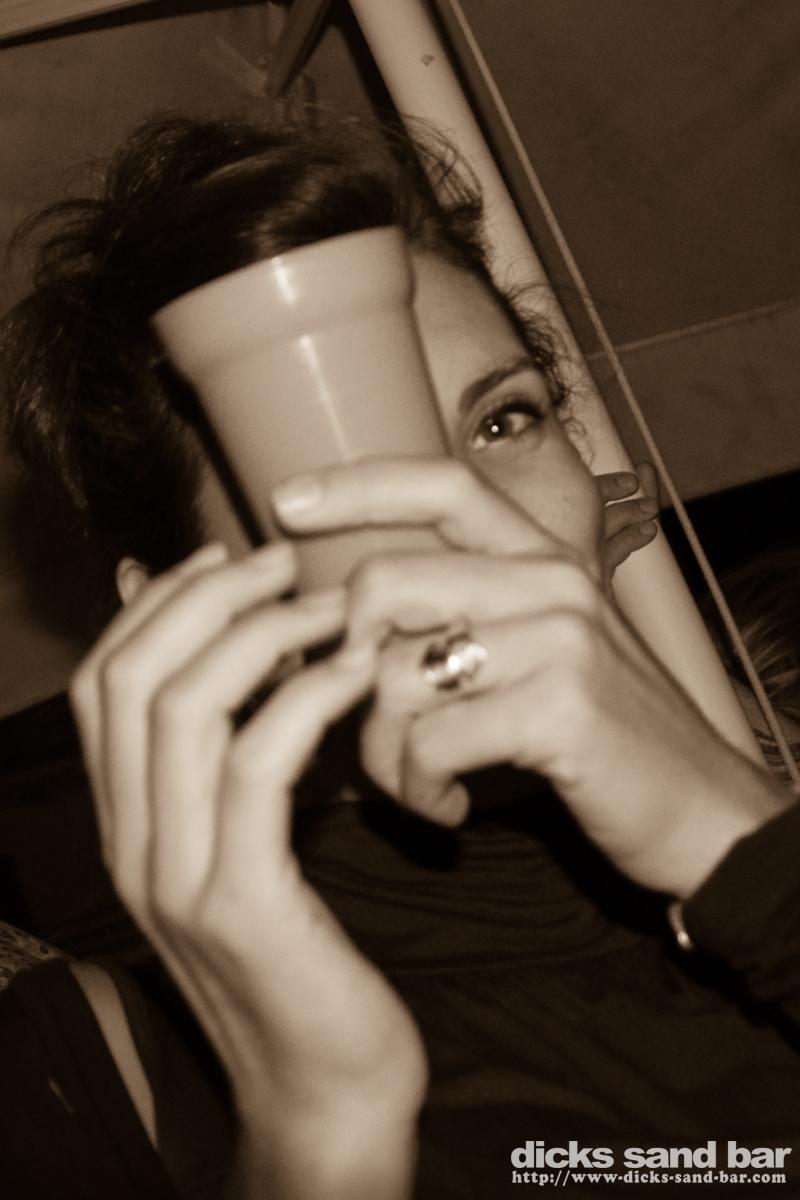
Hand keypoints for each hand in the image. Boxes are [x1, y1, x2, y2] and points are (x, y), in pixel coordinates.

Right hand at [70, 541, 424, 1197]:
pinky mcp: (242, 903)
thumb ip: (229, 763)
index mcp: (129, 827)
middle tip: (278, 560)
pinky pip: (257, 767)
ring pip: (182, 709)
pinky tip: (355, 668)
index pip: (103, 683)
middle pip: (131, 679)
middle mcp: (133, 845)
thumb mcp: (249, 851)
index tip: (224, 556)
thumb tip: (231, 660)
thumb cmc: (305, 956)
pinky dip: (305, 697)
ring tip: (326, 602)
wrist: (325, 1090)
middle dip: (202, 599)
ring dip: (258, 634)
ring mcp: (177, 877)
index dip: (156, 603)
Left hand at [273, 458, 791, 899]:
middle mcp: (552, 581)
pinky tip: (450, 810)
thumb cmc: (606, 738)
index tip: (287, 502)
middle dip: (347, 670)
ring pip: (394, 673)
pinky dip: (418, 790)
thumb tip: (358, 625)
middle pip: (383, 584)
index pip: (442, 486)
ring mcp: (560, 638)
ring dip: (382, 754)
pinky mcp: (562, 706)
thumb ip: (470, 621)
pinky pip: (429, 741)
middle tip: (369, 727)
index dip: (358, 485)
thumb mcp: (546, 654)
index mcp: (544, 559)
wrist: (707, 814)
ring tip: (417, 785)